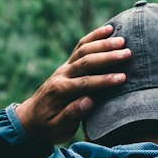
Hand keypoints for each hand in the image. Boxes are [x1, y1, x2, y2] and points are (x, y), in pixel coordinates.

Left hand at [15, 24, 130, 142]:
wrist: (30, 119)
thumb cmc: (47, 127)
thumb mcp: (57, 129)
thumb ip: (71, 115)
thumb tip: (88, 101)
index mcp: (60, 92)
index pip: (84, 83)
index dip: (103, 80)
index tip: (122, 78)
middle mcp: (62, 75)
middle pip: (85, 62)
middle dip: (107, 57)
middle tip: (128, 53)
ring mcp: (64, 68)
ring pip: (83, 50)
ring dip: (103, 44)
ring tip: (122, 40)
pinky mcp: (68, 64)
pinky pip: (81, 46)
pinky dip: (94, 36)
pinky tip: (108, 29)